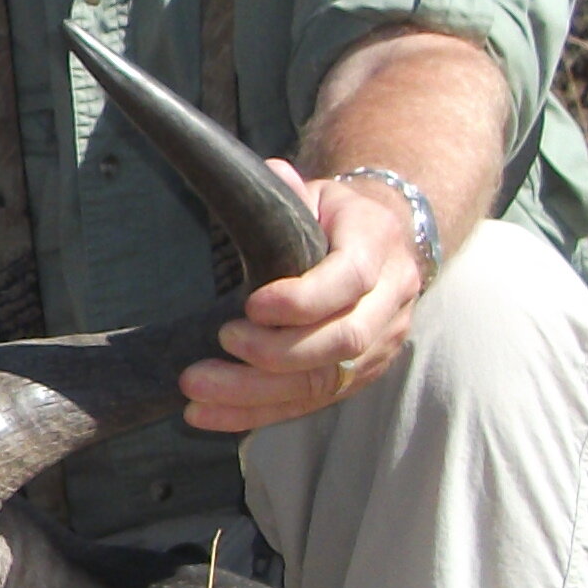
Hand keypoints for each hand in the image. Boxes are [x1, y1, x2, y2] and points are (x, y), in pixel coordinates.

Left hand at [178, 164, 427, 432]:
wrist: (381, 245)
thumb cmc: (335, 218)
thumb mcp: (318, 194)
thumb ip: (292, 191)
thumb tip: (272, 173)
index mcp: (379, 246)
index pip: (350, 280)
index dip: (303, 298)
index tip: (251, 304)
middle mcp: (390, 301)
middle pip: (342, 341)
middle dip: (277, 352)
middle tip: (221, 342)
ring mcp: (379, 346)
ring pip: (323, 382)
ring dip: (255, 393)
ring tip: (197, 392)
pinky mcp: (356, 378)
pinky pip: (307, 404)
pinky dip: (254, 413)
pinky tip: (206, 414)